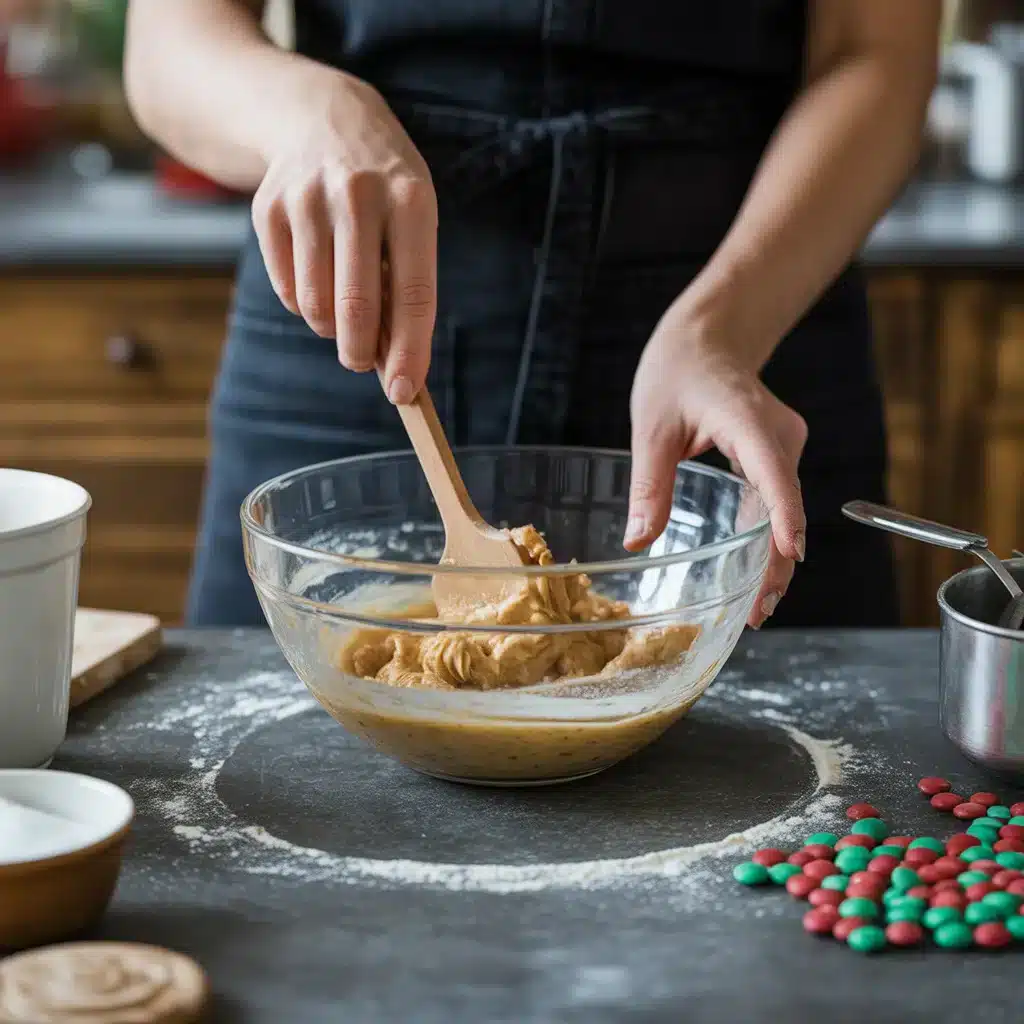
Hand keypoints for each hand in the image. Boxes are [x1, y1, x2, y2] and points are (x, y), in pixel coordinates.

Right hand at [251, 73, 436, 403]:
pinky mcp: (267, 208)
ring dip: (330, 328)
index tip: (405, 392)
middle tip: (363, 363)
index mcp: (410, 199)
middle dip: (360, 353)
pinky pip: (286, 290)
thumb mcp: (412, 217)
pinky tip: (317, 277)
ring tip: (342, 310)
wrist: (321, 117)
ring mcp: (307, 198)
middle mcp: (358, 195)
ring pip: (315, 306)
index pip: (414, 293)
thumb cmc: (383, 188)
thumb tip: (396, 365)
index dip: (410, 351)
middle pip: (357, 306)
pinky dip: (303, 304)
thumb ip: (406, 283)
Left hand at [626, 307, 806, 628]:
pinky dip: (768, 536)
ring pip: (784, 507)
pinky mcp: (777, 454)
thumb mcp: (651, 427)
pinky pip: (776, 500)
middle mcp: (777, 435)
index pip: (773, 472)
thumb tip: (638, 541)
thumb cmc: (677, 372)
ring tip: (759, 607)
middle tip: (758, 612)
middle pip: (785, 504)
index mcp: (747, 420)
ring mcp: (783, 445)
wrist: (708, 338)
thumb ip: (649, 484)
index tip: (789, 554)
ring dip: (775, 557)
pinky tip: (757, 573)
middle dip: (777, 562)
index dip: (784, 515)